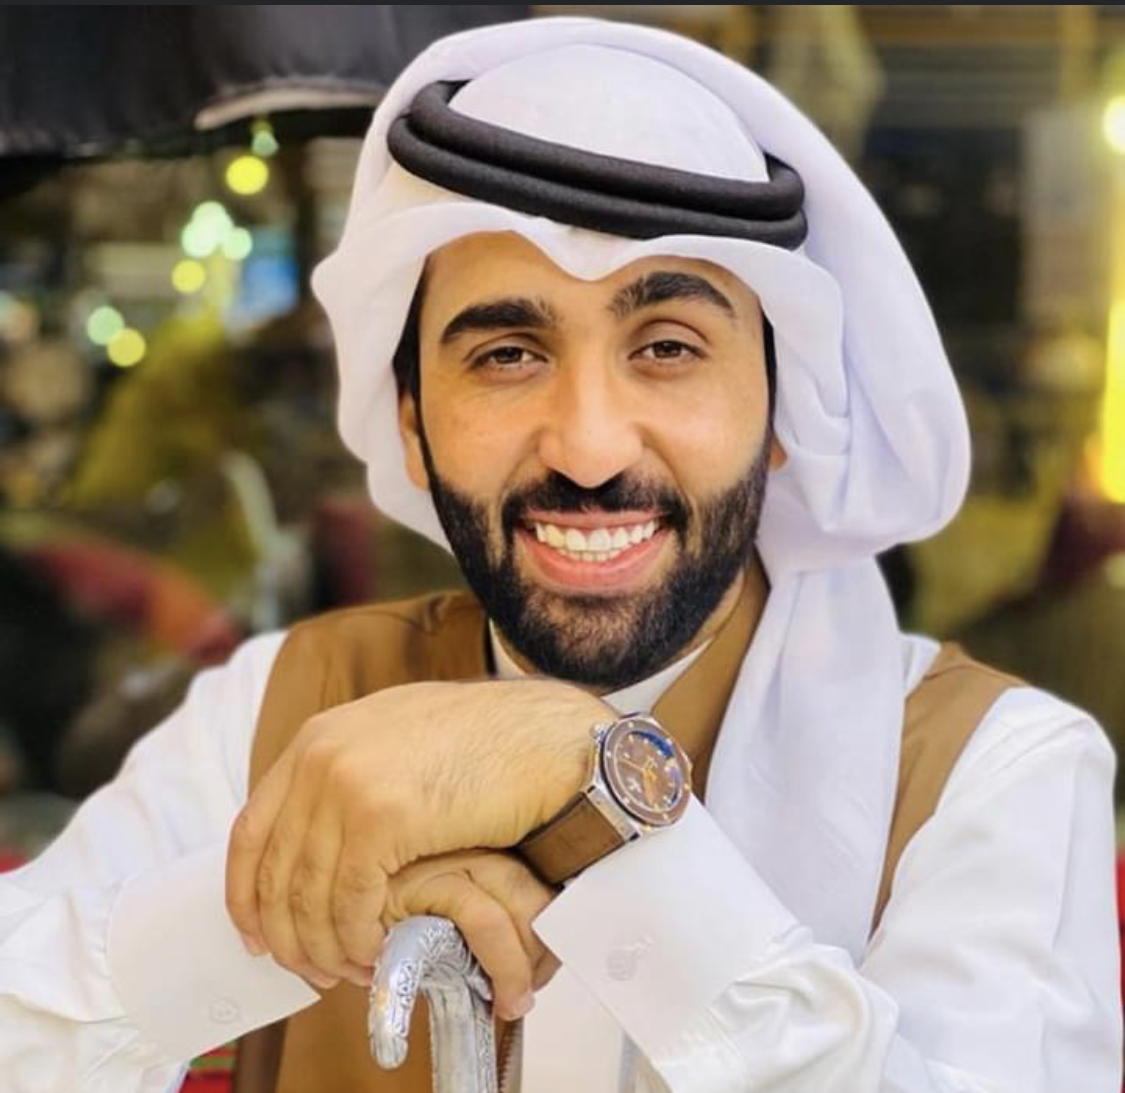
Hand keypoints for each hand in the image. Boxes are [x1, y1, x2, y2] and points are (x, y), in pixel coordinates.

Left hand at [225, 679, 604, 988]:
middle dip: (286, 934)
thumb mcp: (395, 737)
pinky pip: (350, 903)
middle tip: (308, 969)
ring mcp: (347, 784)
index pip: (251, 830)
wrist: (543, 739)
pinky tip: (374, 954)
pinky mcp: (382, 818)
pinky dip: (356, 941)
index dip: (246, 894)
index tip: (258, 936)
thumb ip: (349, 769)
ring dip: (323, 947)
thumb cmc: (486, 742)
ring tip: (346, 971)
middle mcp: (321, 756)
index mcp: (318, 737)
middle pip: (274, 871)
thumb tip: (316, 827)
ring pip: (308, 896)